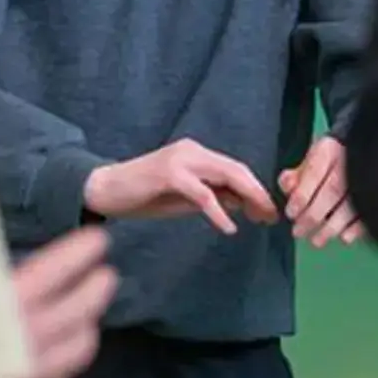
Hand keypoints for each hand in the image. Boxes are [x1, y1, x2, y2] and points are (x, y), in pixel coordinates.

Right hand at [0, 227, 116, 377]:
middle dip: (96, 288)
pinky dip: (62, 368)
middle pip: (81, 311)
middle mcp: (24, 342)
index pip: (58, 269)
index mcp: (6, 305)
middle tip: (104, 273)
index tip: (97, 238)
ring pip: (78, 351)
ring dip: (86, 328)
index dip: (81, 251)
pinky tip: (56, 361)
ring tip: (88, 316)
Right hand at [83, 139, 278, 234]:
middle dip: (257, 193)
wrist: (106, 189)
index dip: (255, 189)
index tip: (268, 211)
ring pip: (224, 174)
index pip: (234, 169)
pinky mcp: (169, 173)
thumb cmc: (144, 195)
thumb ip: (210, 197)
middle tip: (272, 216)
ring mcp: (181, 159)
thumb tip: (240, 203)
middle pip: (235, 169)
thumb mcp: (183, 199)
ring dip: (247, 197)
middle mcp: (193, 151)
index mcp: (197, 154)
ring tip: (260, 218)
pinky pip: (201, 193)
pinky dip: (217, 210)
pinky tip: (228, 227)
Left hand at [278, 136, 362, 248]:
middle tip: (298, 231)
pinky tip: (344, 238)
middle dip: (313, 215)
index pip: (314, 172)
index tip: (290, 213)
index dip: (302, 195)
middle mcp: (349, 162)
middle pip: (332, 191)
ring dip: (331, 227)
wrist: (362, 154)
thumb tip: (287, 188)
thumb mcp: (309, 162)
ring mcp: (366, 179)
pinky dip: (356, 228)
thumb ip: (295, 176)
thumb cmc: (328, 163)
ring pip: (350, 205)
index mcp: (329, 150)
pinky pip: (368, 214)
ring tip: (316, 241)